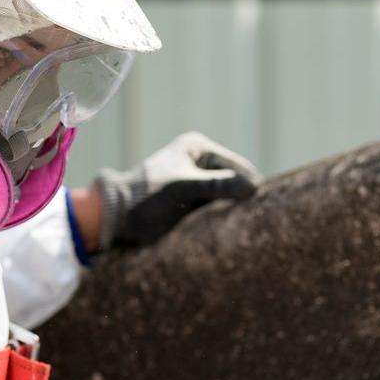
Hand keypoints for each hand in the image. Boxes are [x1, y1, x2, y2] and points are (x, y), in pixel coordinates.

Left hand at [93, 132, 263, 251]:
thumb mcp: (183, 189)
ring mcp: (194, 182)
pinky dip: (220, 218)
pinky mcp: (189, 201)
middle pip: (234, 181)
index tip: (265, 208)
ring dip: (231, 211)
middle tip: (257, 221)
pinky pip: (213, 208)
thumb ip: (218, 185)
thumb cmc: (145, 199)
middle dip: (243, 199)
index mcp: (198, 148)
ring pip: (225, 197)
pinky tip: (228, 231)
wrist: (114, 219)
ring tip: (243, 227)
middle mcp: (198, 161)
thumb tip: (254, 187)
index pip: (239, 166)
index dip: (252, 186)